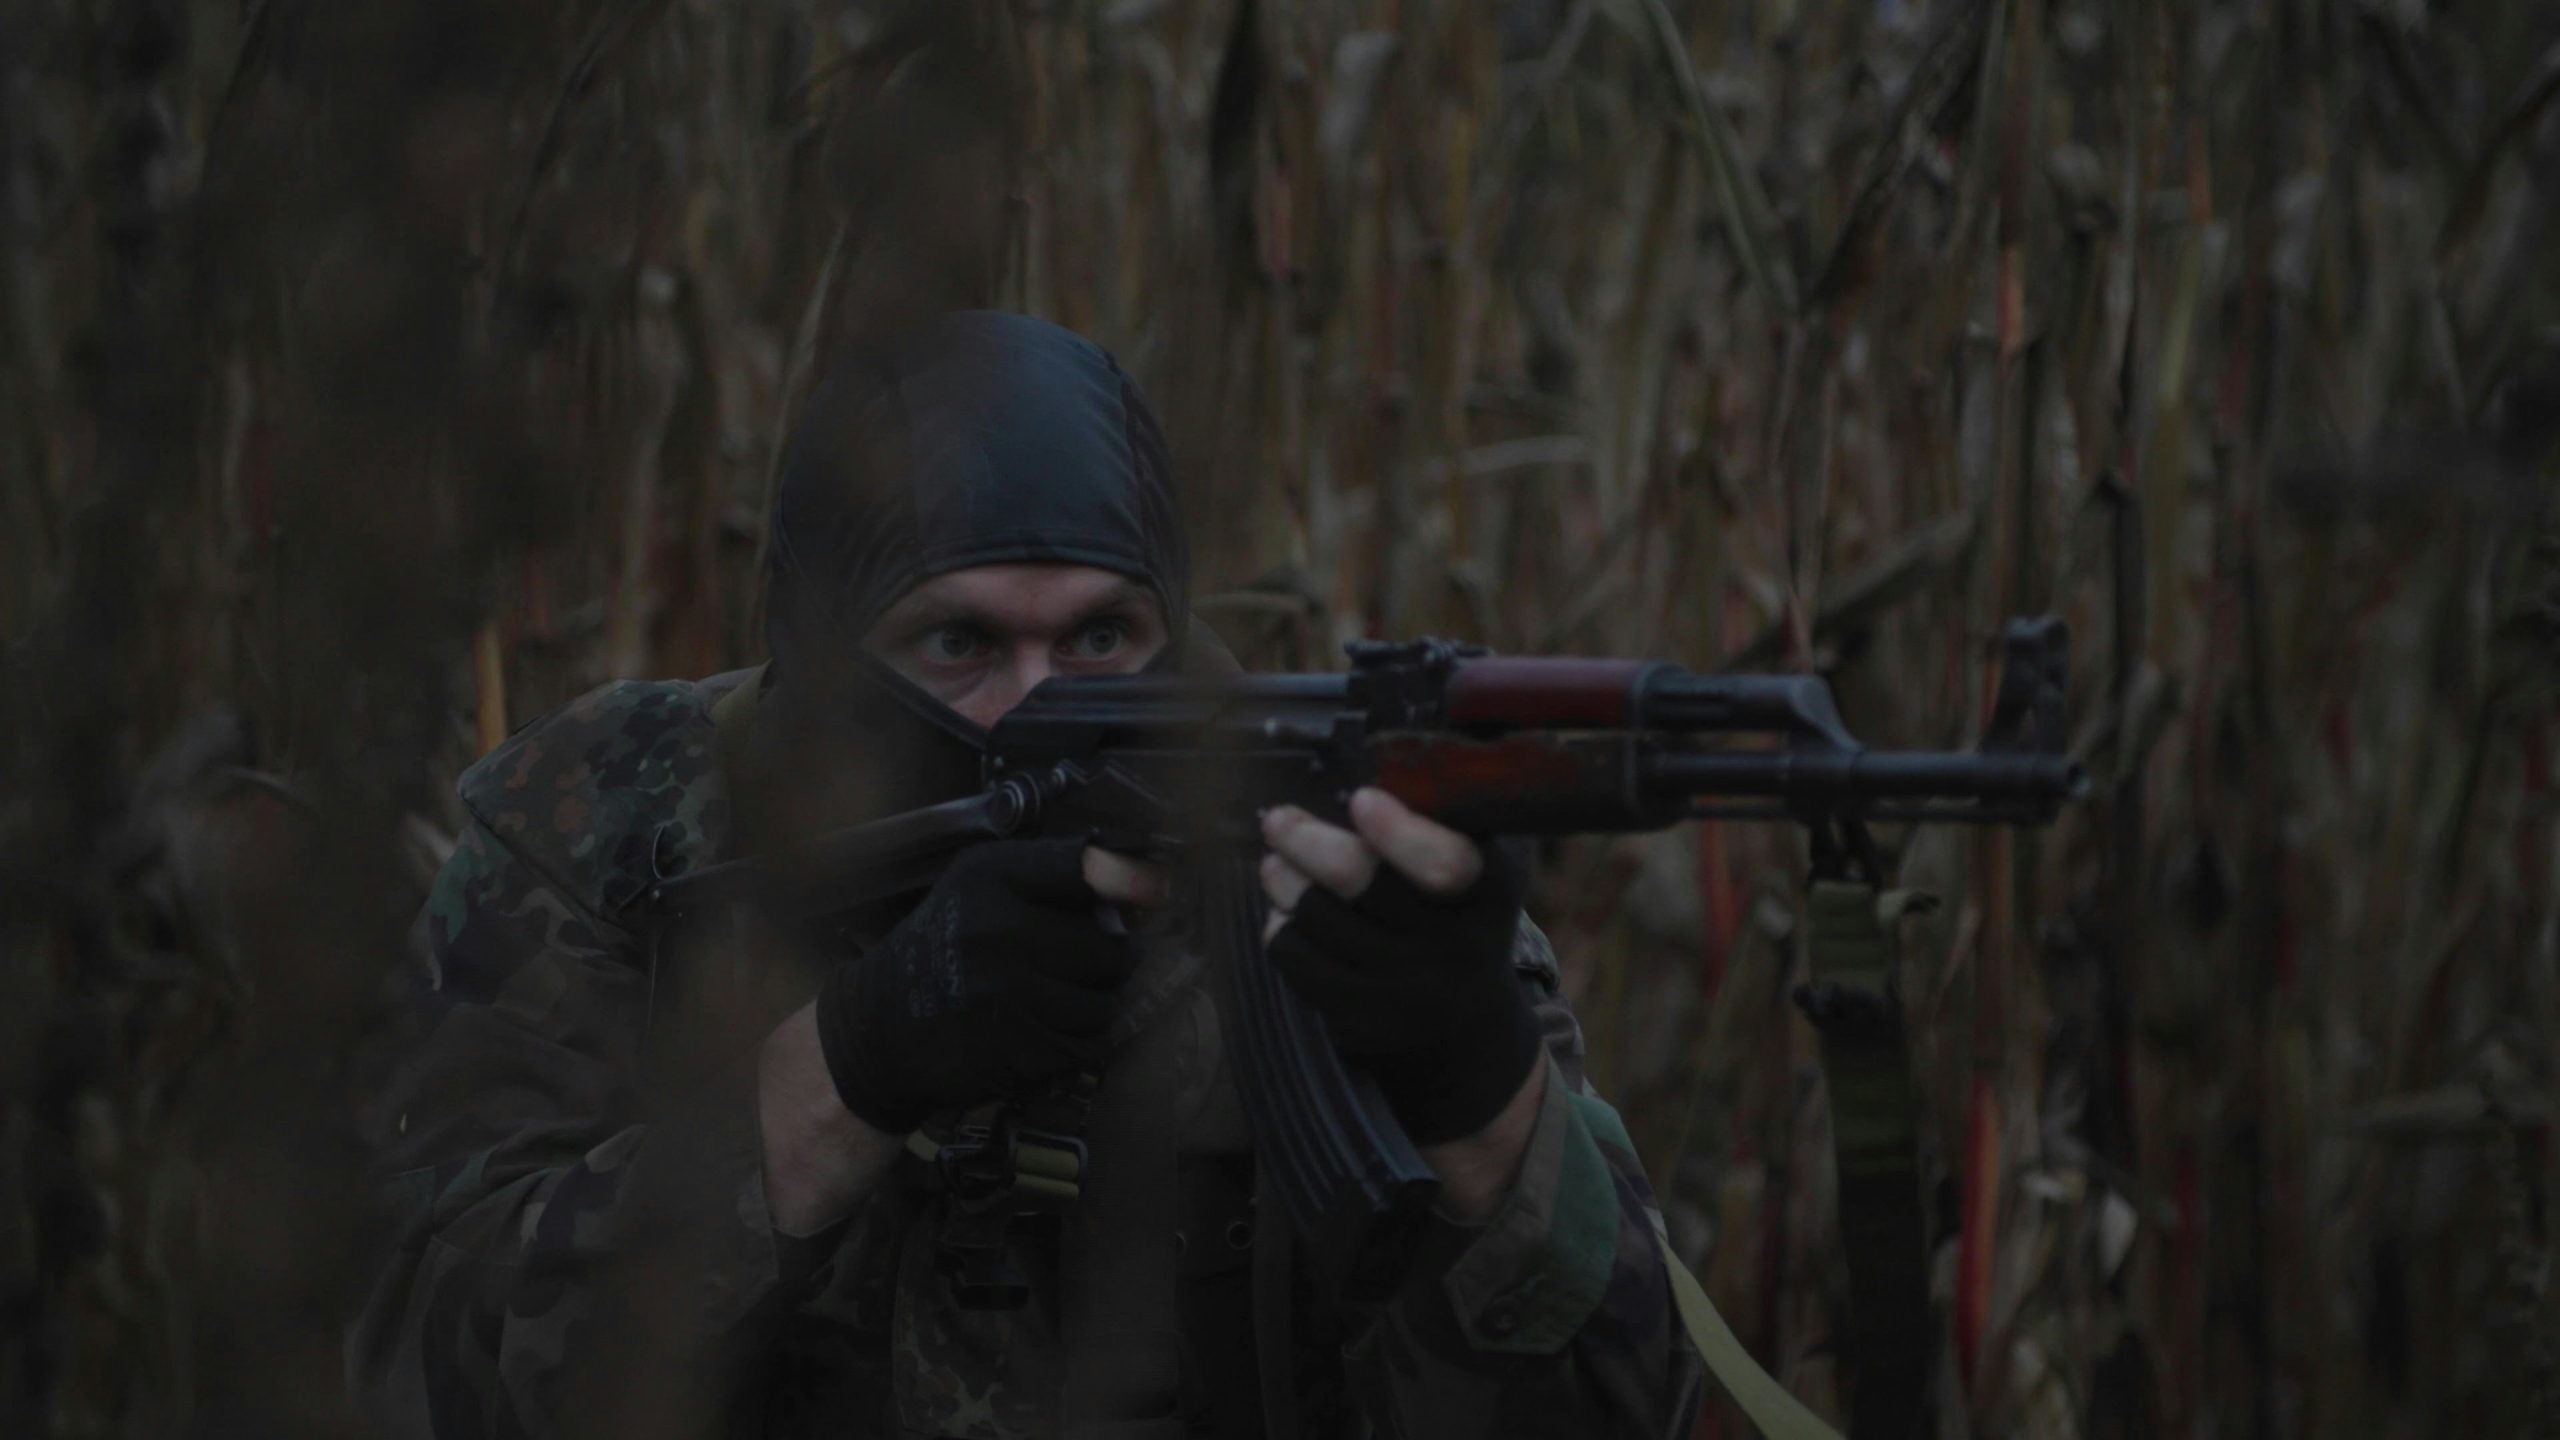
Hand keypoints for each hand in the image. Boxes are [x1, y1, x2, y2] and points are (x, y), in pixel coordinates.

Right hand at [811, 837, 1161, 1134]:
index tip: (1158, 890)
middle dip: (1114, 958)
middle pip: (1110, 947)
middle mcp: (997, 931)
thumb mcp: (976, 886)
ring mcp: (1005, 995)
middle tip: (1096, 962)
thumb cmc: (942, 947)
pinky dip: (1082, 1042)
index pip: (1084, 868)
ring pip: (1105, 1002)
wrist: (877, 1028)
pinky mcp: (1013, 1049)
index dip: (1131, 879)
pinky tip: (1054, 1030)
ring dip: (1101, 1004)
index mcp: (989, 878)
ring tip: (1073, 997)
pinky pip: (1087, 1046)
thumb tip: (1143, 885)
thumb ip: (1049, 878)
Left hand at [1259, 789, 1543, 1147]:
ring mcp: (1404, 988)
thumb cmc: (1462, 918)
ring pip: (1314, 913)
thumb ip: (1449, 820)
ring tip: (1277, 862)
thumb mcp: (1485, 870)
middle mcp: (1452, 944)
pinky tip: (1286, 911)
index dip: (1398, 831)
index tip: (1361, 800)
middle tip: (1278, 820)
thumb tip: (1376, 761)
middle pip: (1358, 878)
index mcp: (1488, 892)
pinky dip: (1280, 925)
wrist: (1469, 1030)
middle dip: (1305, 838)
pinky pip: (1295, 955)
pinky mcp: (1361, 1017)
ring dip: (1283, 877)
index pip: (1445, 863)